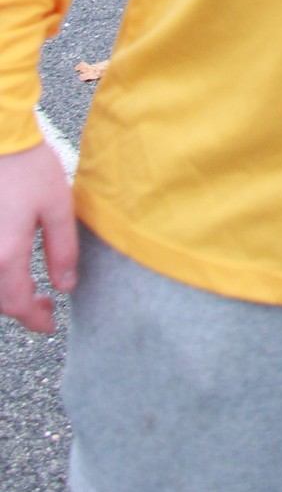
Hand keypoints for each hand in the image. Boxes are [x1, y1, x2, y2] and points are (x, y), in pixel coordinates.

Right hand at [0, 141, 77, 334]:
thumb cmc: (29, 167)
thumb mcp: (57, 207)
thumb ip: (62, 250)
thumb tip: (65, 286)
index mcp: (5, 254)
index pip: (17, 303)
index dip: (34, 319)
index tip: (49, 324)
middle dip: (20, 309)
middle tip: (44, 306)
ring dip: (6, 293)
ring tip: (29, 289)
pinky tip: (11, 266)